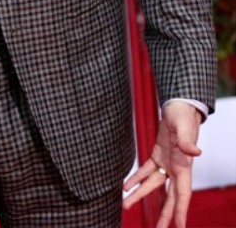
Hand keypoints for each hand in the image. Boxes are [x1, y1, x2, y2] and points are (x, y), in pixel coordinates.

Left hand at [123, 102, 201, 227]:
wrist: (178, 106)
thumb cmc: (183, 117)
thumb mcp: (185, 128)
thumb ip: (188, 142)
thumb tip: (196, 152)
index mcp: (184, 167)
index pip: (183, 194)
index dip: (181, 211)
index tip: (179, 227)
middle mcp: (176, 169)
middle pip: (169, 197)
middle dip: (164, 214)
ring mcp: (167, 163)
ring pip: (153, 185)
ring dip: (140, 195)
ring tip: (126, 205)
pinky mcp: (158, 155)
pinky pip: (146, 170)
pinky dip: (136, 178)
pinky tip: (125, 185)